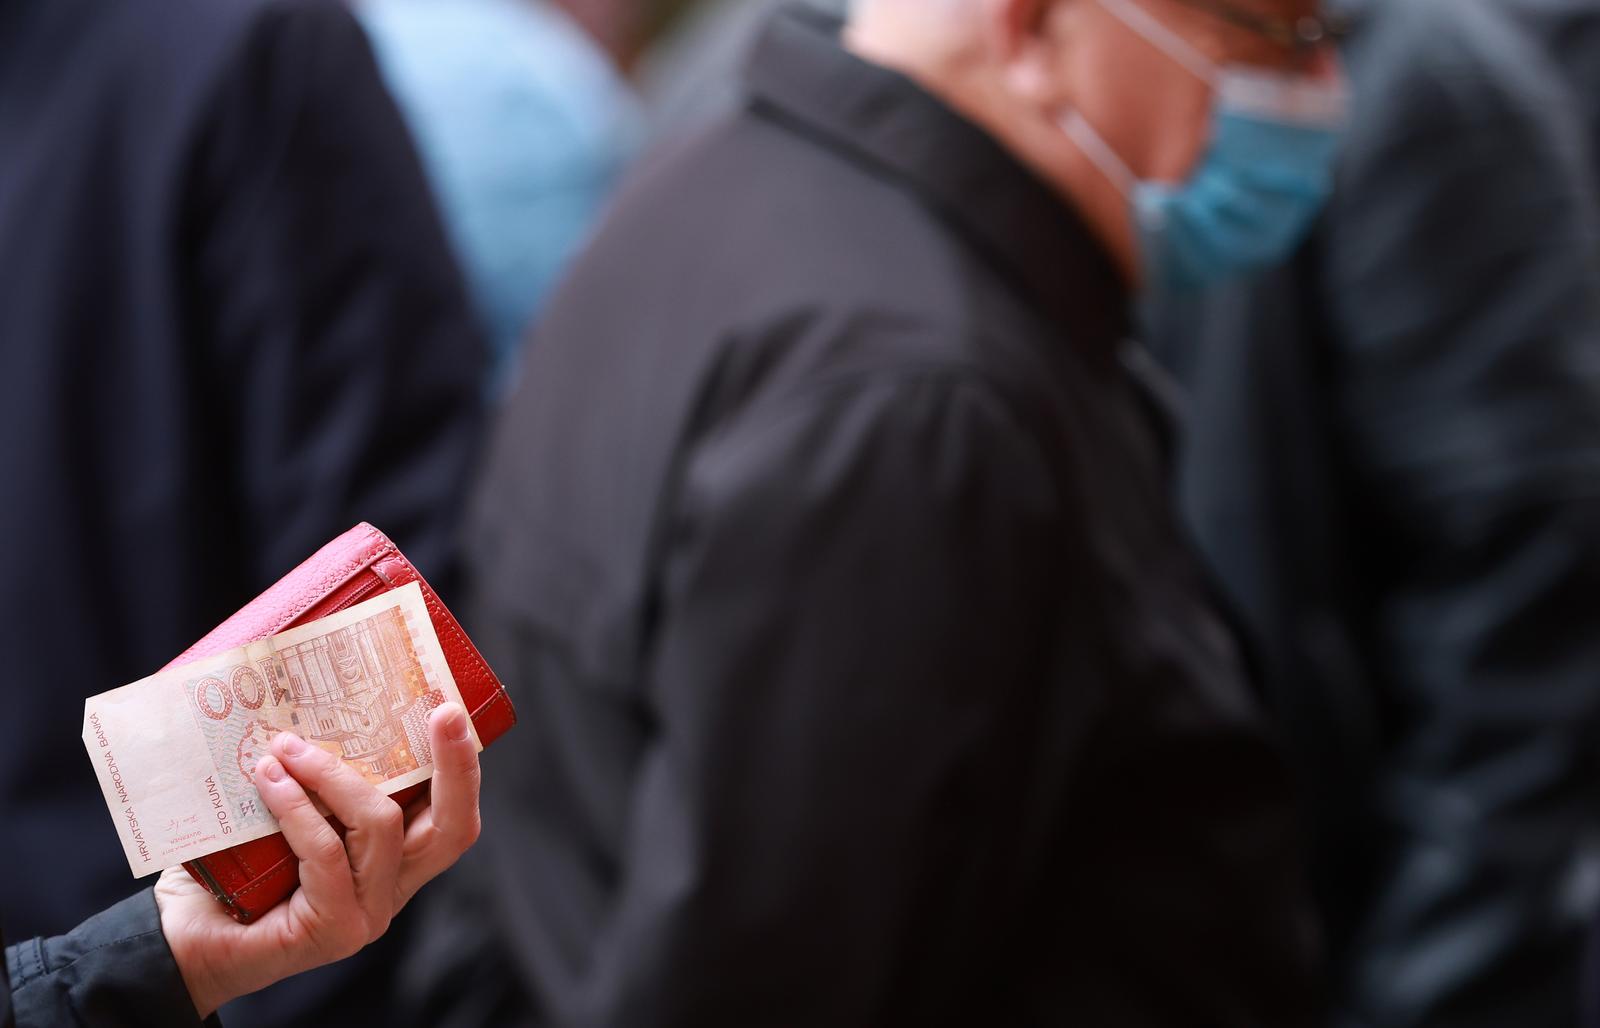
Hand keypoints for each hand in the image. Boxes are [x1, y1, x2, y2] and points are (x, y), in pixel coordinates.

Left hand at [153, 702, 481, 1017]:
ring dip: (334, 774)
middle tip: (441, 713)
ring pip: (382, 826)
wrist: (178, 944)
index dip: (463, 765)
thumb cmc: (231, 875)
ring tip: (285, 745)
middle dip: (455, 765)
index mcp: (393, 861)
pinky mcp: (333, 928)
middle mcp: (391, 889)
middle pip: (452, 829)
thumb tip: (314, 702)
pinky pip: (326, 851)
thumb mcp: (287, 815)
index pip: (452, 815)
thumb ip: (316, 781)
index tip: (449, 708)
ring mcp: (367, 914)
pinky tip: (269, 781)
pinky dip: (298, 808)